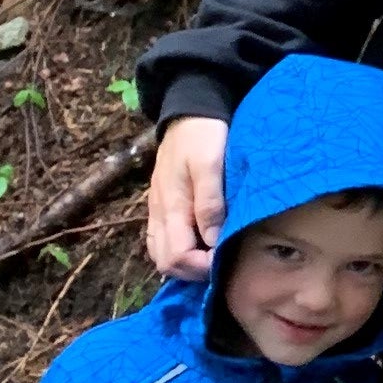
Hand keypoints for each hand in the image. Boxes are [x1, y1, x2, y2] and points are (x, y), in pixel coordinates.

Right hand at [146, 116, 228, 277]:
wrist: (188, 111)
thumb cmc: (203, 135)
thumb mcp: (210, 164)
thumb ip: (210, 203)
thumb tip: (213, 242)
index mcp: (170, 207)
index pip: (177, 258)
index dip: (202, 268)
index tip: (226, 262)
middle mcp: (158, 214)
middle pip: (166, 262)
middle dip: (194, 271)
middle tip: (222, 263)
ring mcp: (157, 210)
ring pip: (161, 254)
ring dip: (185, 263)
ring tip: (212, 255)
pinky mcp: (160, 205)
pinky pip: (161, 240)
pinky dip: (179, 249)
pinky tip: (200, 243)